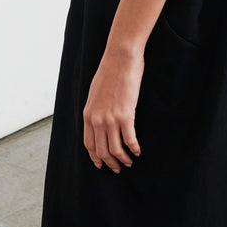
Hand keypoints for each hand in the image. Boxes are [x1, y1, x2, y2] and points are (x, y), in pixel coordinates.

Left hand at [83, 44, 143, 172]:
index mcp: (88, 114)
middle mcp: (97, 119)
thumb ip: (96, 109)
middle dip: (110, 163)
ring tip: (129, 162)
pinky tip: (138, 151)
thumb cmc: (109, 72)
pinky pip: (129, 139)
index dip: (96, 157)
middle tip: (117, 168)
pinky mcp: (126, 115)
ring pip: (115, 149)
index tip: (101, 164)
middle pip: (102, 150)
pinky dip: (134, 148)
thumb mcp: (95, 92)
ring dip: (123, 159)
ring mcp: (110, 118)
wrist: (119, 58)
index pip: (89, 144)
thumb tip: (100, 120)